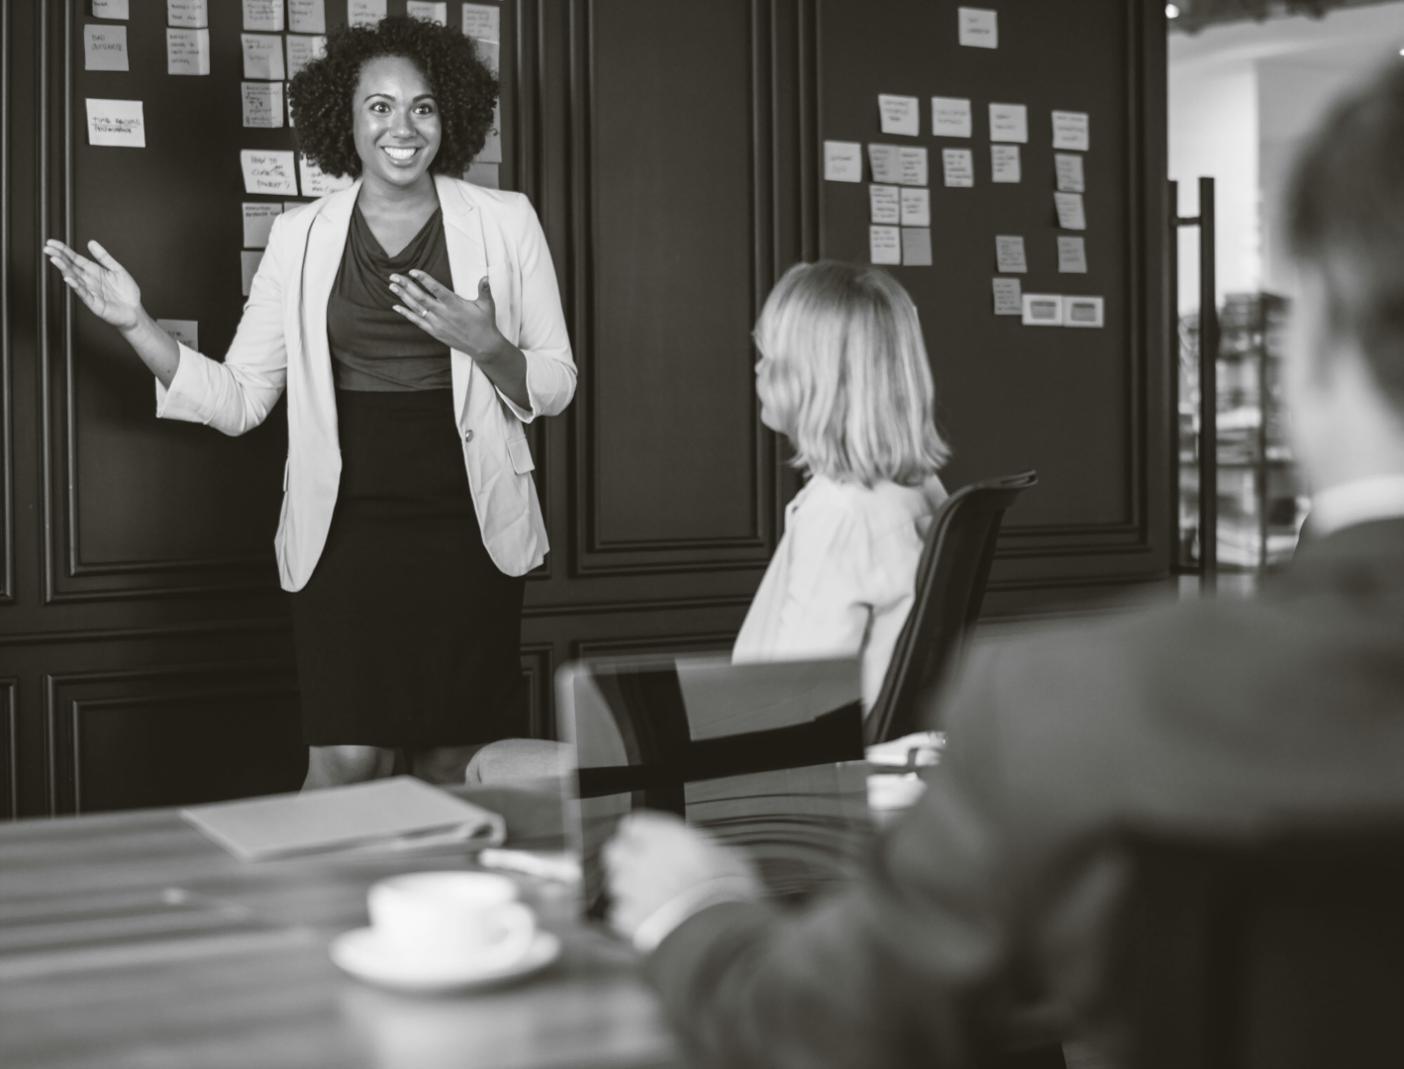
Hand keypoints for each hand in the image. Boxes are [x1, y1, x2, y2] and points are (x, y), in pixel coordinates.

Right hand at [43, 239, 143, 330]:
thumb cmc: (126, 292)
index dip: (64, 251)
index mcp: (94, 271)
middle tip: (47, 249)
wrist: (135, 311)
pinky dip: (76, 286)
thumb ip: (104, 257)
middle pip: (71, 267)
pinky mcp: (94, 303)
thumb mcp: (117, 270)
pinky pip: (84, 294)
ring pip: (74, 279)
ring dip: (64, 269)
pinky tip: (68, 279)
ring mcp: (90, 292)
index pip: (75, 259)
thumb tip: (91, 242)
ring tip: (54, 259)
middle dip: (59, 257)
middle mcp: (89, 280)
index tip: (51, 243)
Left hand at [389, 270, 502, 357]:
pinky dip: (406, 314)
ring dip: (403, 297)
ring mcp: (438, 324)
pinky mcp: (435, 332)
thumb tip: (485, 277)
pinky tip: (396, 307)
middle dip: (406, 286)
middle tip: (394, 276)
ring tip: (393, 286)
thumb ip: (484, 290)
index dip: (424, 280)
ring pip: (417, 308)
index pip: (436, 289)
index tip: (413, 271)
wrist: (483, 346)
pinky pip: (418, 322)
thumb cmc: (485, 323)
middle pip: (421, 297)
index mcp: (455, 304)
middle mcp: (444, 313)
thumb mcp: (487, 305)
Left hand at [603, 811, 761, 943]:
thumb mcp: (731, 858)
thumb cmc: (728, 894)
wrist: (717, 934)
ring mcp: (633, 891)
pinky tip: (648, 920)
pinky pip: (619, 914)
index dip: (639, 834)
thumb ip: (707, 849)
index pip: (633, 825)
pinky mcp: (629, 920)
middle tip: (641, 868)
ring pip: (615, 883)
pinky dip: (630, 917)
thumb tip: (705, 849)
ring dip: (628, 889)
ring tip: (648, 898)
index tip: (645, 840)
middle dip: (624, 859)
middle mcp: (643, 860)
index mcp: (667, 838)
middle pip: (615, 851)